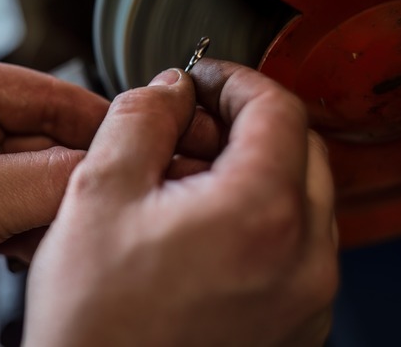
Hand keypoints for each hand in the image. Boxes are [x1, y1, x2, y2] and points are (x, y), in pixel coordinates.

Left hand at [0, 57, 108, 344]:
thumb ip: (45, 180)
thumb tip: (110, 167)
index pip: (43, 91)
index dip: (96, 121)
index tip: (144, 146)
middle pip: (45, 136)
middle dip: (75, 175)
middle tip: (115, 201)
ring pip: (37, 177)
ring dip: (55, 208)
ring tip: (67, 234)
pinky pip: (20, 207)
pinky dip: (35, 229)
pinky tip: (35, 251)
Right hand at [25, 60, 337, 345]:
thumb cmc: (94, 324)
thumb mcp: (97, 195)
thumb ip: (137, 120)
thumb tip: (167, 89)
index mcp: (260, 216)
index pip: (279, 109)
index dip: (235, 80)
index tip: (205, 79)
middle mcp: (303, 262)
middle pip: (299, 152)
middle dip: (244, 125)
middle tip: (190, 127)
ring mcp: (306, 301)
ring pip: (300, 202)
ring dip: (251, 173)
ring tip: (184, 184)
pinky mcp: (295, 327)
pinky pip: (295, 251)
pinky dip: (258, 222)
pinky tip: (200, 231)